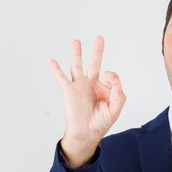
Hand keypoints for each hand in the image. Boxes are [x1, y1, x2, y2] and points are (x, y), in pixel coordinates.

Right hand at [50, 36, 125, 167]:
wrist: (86, 133)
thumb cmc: (100, 123)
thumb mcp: (115, 109)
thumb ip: (119, 95)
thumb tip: (116, 81)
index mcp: (103, 88)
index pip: (111, 75)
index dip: (113, 78)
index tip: (111, 87)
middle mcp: (91, 85)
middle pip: (94, 63)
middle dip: (97, 51)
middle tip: (100, 37)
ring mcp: (79, 86)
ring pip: (77, 66)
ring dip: (77, 53)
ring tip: (76, 41)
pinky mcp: (69, 91)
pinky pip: (61, 77)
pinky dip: (56, 69)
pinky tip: (51, 61)